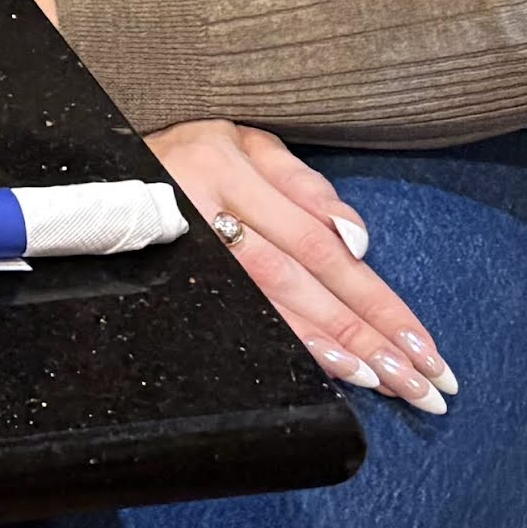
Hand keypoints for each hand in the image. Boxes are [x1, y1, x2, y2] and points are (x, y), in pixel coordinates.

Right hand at [147, 118, 455, 412]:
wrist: (104, 162)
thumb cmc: (192, 150)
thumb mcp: (246, 144)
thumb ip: (306, 186)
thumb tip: (358, 240)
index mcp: (232, 167)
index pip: (321, 244)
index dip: (375, 298)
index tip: (422, 343)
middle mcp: (209, 206)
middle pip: (304, 280)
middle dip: (369, 334)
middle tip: (422, 382)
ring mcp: (187, 243)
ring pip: (271, 302)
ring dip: (334, 348)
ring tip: (388, 383)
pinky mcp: (174, 270)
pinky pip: (237, 313)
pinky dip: (287, 344)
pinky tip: (327, 370)